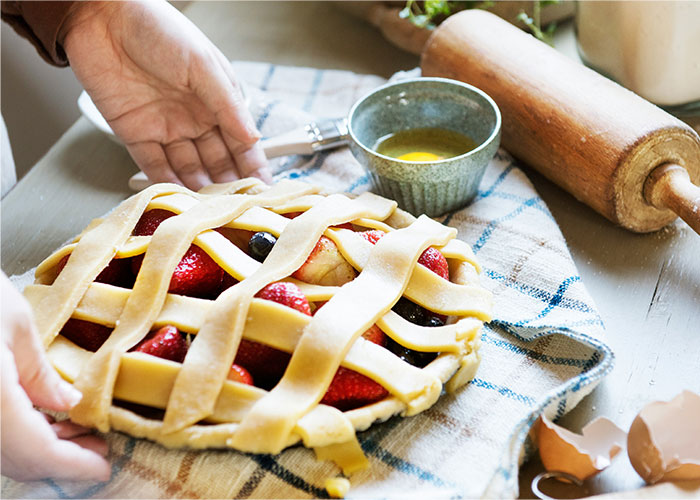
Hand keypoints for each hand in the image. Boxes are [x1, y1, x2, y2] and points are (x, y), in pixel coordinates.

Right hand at [1, 273, 109, 481]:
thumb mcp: (15, 325)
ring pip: (3, 453)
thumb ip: (40, 374)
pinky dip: (22, 438)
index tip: (104, 470)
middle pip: (18, 460)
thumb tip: (67, 406)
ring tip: (84, 437)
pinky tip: (49, 423)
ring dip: (44, 452)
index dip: (72, 466)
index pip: (35, 451)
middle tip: (102, 453)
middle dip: (63, 464)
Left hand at [61, 1, 270, 189]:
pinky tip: (180, 201)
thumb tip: (253, 139)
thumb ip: (227, 105)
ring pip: (188, 169)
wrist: (102, 15)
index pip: (241, 144)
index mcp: (217, 101)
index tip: (265, 193)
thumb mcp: (203, 64)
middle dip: (228, 186)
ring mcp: (165, 129)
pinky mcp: (135, 135)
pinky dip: (166, 185)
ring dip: (199, 191)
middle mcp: (195, 119)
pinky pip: (154, 167)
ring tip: (210, 212)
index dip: (253, 168)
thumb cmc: (158, 28)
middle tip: (237, 210)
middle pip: (217, 162)